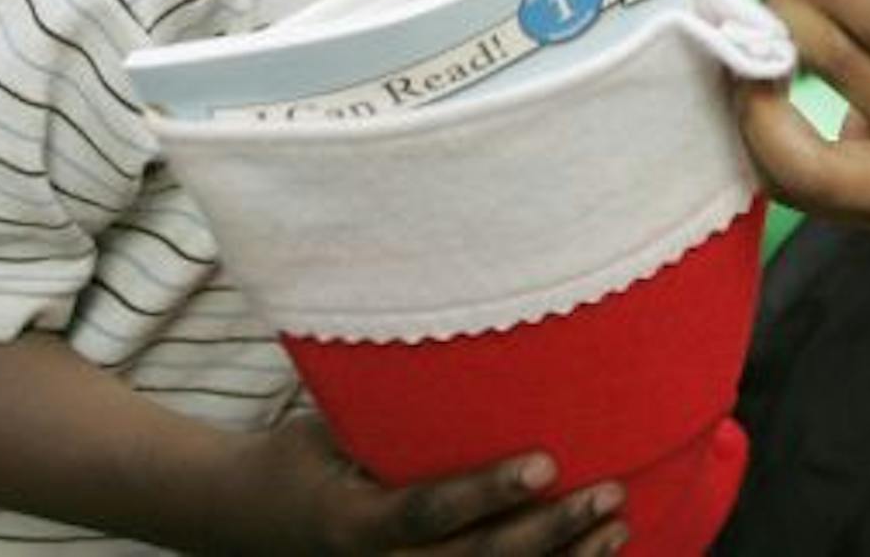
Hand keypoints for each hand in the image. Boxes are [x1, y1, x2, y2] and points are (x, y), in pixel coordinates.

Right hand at [222, 416, 624, 555]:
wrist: (253, 520)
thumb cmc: (302, 455)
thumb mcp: (330, 429)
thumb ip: (388, 411)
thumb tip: (452, 333)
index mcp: (353, 526)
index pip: (427, 512)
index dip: (487, 491)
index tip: (544, 462)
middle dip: (549, 530)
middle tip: (607, 492)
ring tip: (616, 521)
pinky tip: (595, 550)